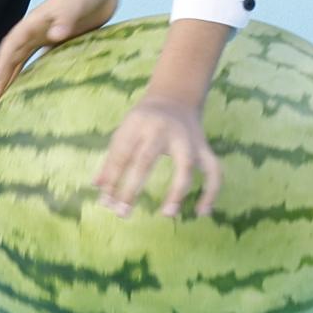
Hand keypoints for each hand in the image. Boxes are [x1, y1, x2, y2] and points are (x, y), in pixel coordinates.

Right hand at [0, 0, 121, 104]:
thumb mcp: (76, 5)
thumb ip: (65, 19)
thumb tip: (55, 35)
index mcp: (34, 22)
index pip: (11, 46)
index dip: (1, 64)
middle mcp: (35, 31)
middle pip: (11, 57)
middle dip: (0, 78)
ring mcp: (45, 36)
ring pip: (21, 61)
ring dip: (11, 79)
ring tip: (2, 100)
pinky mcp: (59, 41)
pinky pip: (40, 62)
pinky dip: (31, 75)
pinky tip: (28, 90)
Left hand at [91, 92, 223, 217]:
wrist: (176, 98)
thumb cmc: (144, 120)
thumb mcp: (125, 131)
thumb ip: (112, 158)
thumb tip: (98, 187)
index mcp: (139, 123)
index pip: (121, 154)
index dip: (112, 179)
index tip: (106, 203)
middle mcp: (163, 129)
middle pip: (146, 160)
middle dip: (132, 189)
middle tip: (121, 212)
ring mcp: (187, 139)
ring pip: (186, 165)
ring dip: (177, 191)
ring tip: (167, 214)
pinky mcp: (204, 148)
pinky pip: (214, 171)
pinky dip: (212, 192)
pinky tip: (202, 212)